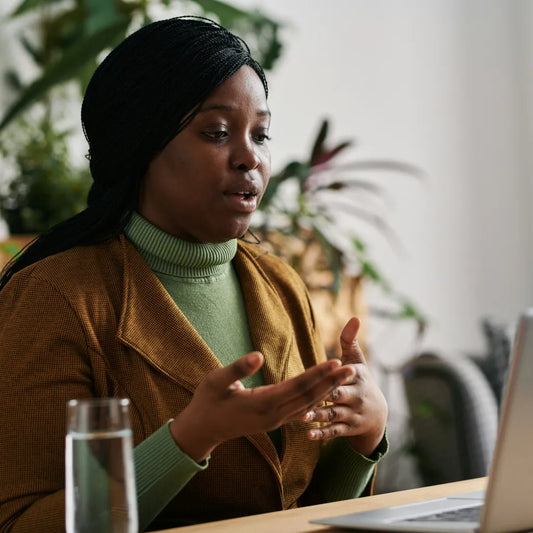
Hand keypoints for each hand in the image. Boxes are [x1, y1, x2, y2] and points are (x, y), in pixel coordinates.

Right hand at [170, 351, 355, 461]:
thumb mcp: (216, 381)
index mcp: (262, 403)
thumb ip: (238, 368)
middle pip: (309, 396)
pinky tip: (325, 392)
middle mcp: (273, 415)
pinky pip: (299, 410)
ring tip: (343, 377)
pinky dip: (315, 400)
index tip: (336, 362)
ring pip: (307, 405)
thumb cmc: (207, 401)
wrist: (203, 429)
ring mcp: (275, 421)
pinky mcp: (273, 422)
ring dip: (327, 390)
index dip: (318, 373)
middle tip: (352, 368)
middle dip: (331, 382)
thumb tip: (258, 355)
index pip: (298, 386)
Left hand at [302, 317, 387, 456]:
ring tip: (303, 416)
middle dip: (327, 396)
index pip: (345, 375)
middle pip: (339, 395)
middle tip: (308, 396)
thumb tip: (354, 317)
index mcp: (357, 378)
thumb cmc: (360, 380)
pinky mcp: (347, 429)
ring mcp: (352, 414)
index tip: (328, 371)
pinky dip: (322, 433)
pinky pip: (334, 432)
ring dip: (319, 416)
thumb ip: (350, 340)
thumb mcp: (358, 361)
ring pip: (334, 415)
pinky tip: (308, 434)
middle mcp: (355, 397)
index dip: (338, 373)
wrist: (378, 414)